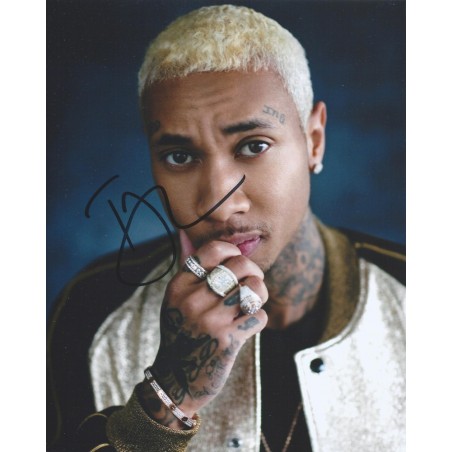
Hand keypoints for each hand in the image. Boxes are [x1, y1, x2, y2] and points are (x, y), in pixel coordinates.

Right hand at [140, 229, 267, 428]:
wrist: (177, 378)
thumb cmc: (182, 332)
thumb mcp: (176, 300)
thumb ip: (190, 271)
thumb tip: (194, 236)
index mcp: (179, 285)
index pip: (214, 250)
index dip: (232, 251)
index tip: (236, 261)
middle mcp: (192, 300)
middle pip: (240, 266)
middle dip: (254, 271)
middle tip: (252, 283)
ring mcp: (210, 320)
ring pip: (254, 288)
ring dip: (259, 295)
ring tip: (251, 302)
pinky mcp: (227, 340)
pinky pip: (259, 316)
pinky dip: (258, 319)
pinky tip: (247, 325)